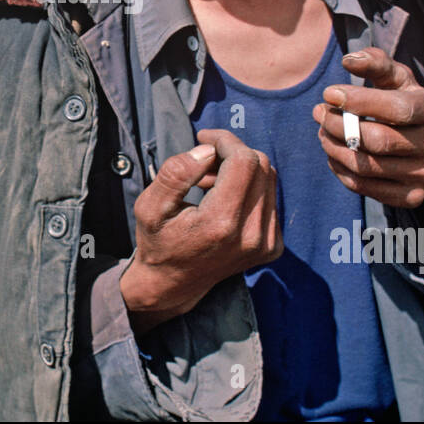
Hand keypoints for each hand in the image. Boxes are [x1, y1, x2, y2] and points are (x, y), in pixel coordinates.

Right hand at [120, 129, 281, 333]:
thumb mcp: (149, 206)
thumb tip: (207, 150)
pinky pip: (270, 197)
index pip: (244, 161)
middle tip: (203, 161)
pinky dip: (250, 188)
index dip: (226, 140)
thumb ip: (175, 174)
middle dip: (233, 152)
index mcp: (221, 224)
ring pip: (269, 178)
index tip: (204, 138)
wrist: (173, 285)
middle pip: (260, 165)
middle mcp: (251, 235)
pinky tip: (224, 198)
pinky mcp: (273, 246)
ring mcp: (267, 243)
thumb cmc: (158, 242)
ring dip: (241, 169)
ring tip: (210, 181)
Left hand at [312, 47, 423, 220]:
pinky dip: (340, 168)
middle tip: (318, 112)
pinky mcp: (410, 197)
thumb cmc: (407, 105)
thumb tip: (349, 60)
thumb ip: (376, 64)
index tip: (328, 93)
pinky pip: (363, 186)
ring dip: (333, 146)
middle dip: (339, 125)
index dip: (359, 101)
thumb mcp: (399, 81)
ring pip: (366, 165)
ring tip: (322, 131)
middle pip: (378, 140)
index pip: (397, 108)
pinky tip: (333, 152)